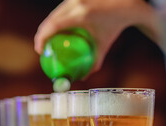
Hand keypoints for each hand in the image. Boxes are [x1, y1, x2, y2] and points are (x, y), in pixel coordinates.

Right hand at [35, 0, 160, 74]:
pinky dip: (55, 22)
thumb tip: (82, 78)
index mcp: (81, 14)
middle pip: (50, 19)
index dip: (42, 37)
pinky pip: (60, 11)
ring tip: (46, 42)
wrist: (125, 4)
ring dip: (47, 27)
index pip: (54, 25)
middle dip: (41, 34)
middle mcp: (75, 3)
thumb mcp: (104, 45)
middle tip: (41, 49)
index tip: (40, 50)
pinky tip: (55, 32)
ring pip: (54, 14)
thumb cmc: (114, 26)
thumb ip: (94, 63)